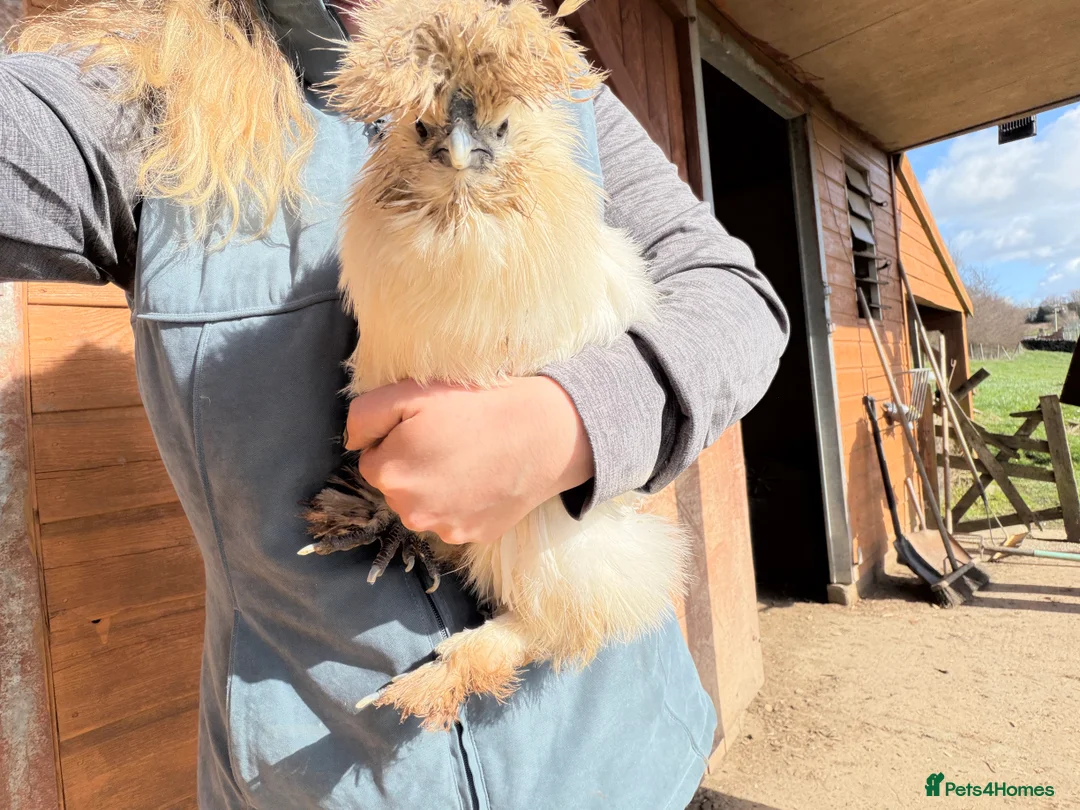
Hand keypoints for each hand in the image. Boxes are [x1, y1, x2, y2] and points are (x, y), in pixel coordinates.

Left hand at [344, 377, 593, 543]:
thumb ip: (365, 414)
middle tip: (450, 441)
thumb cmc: (477, 406)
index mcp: (388, 473)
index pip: (373, 460)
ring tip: (469, 459)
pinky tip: (483, 479)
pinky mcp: (471, 537)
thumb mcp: (412, 392)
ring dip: (436, 488)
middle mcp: (409, 510)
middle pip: (397, 487)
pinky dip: (463, 503)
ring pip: (423, 507)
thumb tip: (351, 442)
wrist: (543, 433)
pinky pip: (453, 520)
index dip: (397, 440)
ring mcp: (442, 528)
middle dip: (414, 466)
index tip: (428, 427)